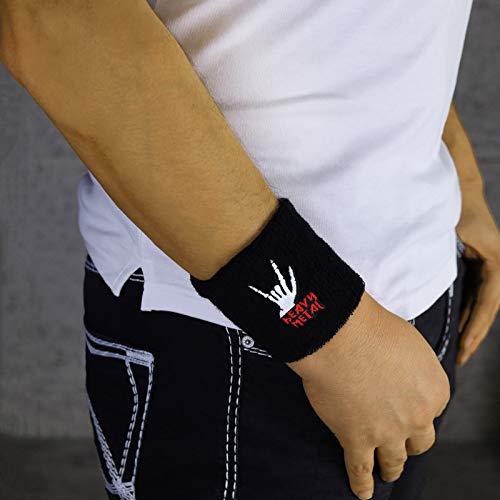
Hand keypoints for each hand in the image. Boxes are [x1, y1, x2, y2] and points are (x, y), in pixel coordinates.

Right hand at [289, 292, 449, 499]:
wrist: (341, 336)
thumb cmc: (372, 329)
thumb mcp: (408, 341)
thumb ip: (411, 364)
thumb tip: (400, 368)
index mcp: (434, 390)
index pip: (432, 409)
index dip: (418, 408)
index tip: (407, 405)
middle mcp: (417, 417)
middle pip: (419, 441)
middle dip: (410, 442)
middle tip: (402, 442)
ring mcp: (387, 432)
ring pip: (394, 461)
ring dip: (391, 468)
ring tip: (387, 471)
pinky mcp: (356, 439)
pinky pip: (360, 469)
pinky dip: (362, 483)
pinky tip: (363, 492)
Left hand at [456, 194, 499, 365]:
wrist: (459, 190)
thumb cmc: (457, 210)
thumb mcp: (454, 238)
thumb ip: (447, 262)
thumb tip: (429, 290)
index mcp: (496, 266)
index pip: (486, 306)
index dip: (475, 330)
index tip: (463, 349)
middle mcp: (495, 269)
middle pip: (485, 311)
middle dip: (473, 336)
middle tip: (460, 359)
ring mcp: (487, 268)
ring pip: (481, 305)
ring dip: (470, 327)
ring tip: (459, 350)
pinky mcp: (477, 266)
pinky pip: (474, 295)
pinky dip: (467, 312)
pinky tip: (457, 325)